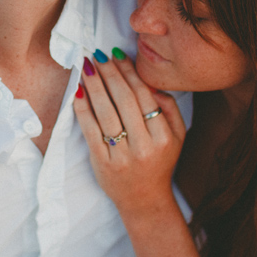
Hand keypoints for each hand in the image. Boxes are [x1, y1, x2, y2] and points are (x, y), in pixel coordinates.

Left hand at [73, 49, 185, 216]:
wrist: (145, 201)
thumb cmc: (159, 162)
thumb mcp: (178, 137)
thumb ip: (170, 108)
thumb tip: (150, 83)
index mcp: (164, 136)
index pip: (144, 95)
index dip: (129, 72)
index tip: (117, 55)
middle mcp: (144, 146)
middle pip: (124, 100)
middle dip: (110, 73)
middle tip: (98, 55)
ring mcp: (122, 155)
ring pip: (106, 112)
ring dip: (95, 85)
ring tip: (87, 66)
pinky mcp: (102, 163)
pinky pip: (90, 130)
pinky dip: (83, 109)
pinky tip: (78, 91)